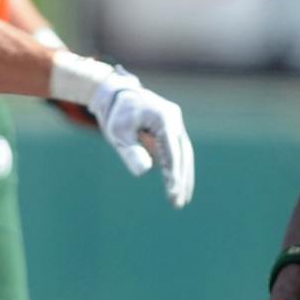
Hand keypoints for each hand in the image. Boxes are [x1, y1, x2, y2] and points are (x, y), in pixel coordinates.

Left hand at [50, 54, 194, 206]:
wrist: (115, 95)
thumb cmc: (115, 114)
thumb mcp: (118, 134)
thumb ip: (131, 152)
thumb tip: (145, 171)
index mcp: (164, 118)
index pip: (172, 152)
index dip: (174, 174)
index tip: (172, 193)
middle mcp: (174, 120)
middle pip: (184, 155)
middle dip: (182, 180)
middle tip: (178, 204)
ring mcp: (174, 124)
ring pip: (184, 154)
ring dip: (183, 176)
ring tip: (179, 200)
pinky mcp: (170, 129)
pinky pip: (176, 151)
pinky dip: (176, 168)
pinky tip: (173, 186)